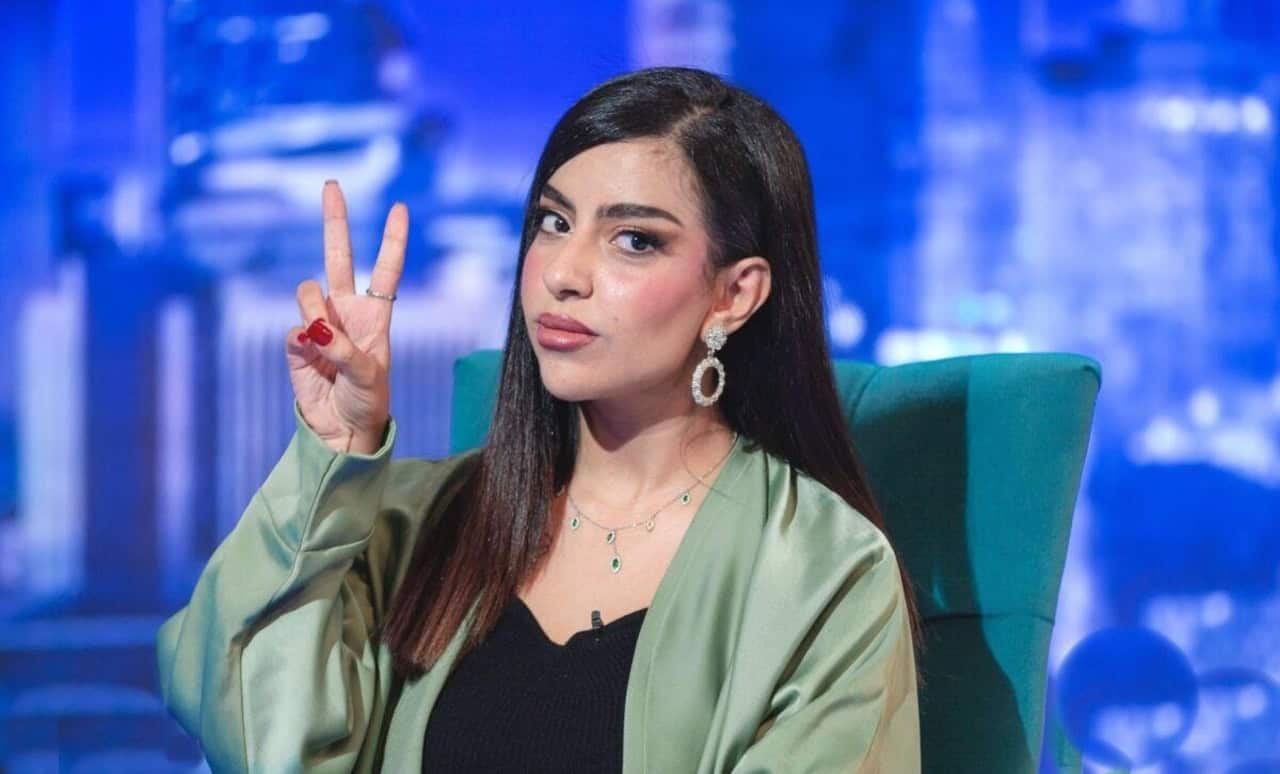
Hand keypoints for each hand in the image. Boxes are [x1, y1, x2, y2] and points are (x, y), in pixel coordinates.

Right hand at [285, 180, 405, 453]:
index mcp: (376, 314)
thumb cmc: (367, 401)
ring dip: (314, 312)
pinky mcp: (296, 342)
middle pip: (338, 255)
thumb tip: (314, 328)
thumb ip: (345, 351)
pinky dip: (301, 342)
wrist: (342, 429)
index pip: (385, 270)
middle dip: (335, 220)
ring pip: (307, 292)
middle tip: (331, 184)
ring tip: (325, 345)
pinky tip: (311, 360)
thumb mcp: (368, 377)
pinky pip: (292, 328)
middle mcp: (346, 311)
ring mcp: (318, 323)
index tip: (399, 207)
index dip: (392, 240)